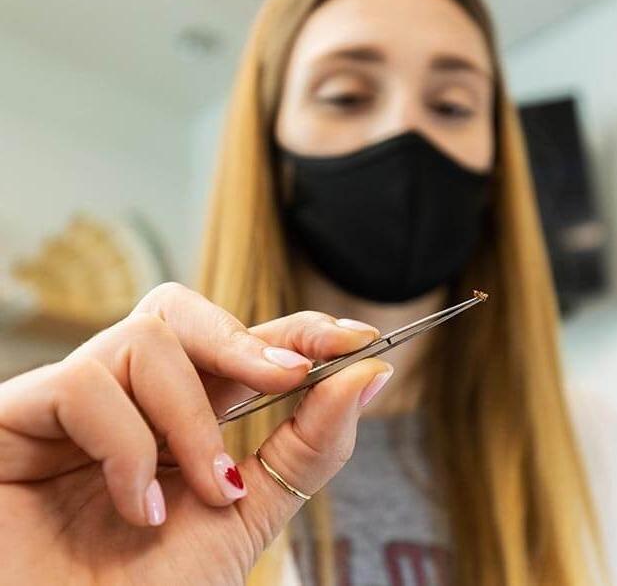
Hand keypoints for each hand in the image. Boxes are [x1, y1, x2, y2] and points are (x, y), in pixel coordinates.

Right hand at [0, 282, 392, 584]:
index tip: (358, 339)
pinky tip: (136, 505)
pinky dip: (128, 446)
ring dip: (191, 418)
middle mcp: (123, 401)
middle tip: (291, 377)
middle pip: (179, 311)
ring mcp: (68, 405)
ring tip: (205, 489)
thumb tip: (370, 375)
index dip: (294, 331)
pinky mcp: (14, 416)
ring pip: (146, 341)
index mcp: (175, 419)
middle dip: (244, 339)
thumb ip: (307, 446)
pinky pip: (84, 385)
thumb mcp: (248, 515)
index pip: (235, 346)